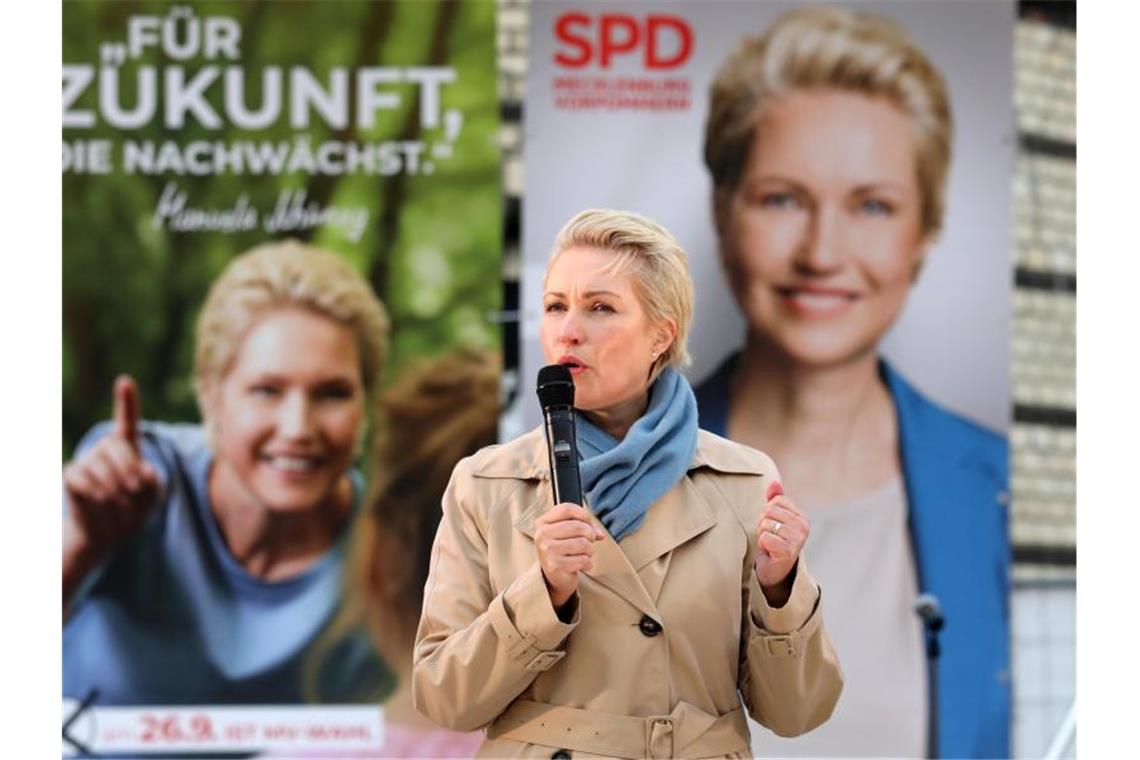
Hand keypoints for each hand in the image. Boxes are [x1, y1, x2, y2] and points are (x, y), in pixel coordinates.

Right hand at [63, 375, 159, 569]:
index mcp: (128, 448)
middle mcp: (105, 449)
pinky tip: (99, 501)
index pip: (127, 421)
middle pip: (117, 446)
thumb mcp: (152, 499)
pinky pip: (81, 476)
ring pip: (99, 463)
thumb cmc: (133, 511)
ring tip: (120, 503)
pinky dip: (94, 491)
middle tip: (134, 490)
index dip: (126, 402)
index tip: (124, 381)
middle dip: (129, 470)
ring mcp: (86, 460)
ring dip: (114, 486)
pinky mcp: (71, 475)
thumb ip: (154, 484)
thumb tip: (147, 470)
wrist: (106, 534)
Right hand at [533, 503, 604, 609]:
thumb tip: (599, 534)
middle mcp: (542, 535)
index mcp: (543, 522)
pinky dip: (587, 563)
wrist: (553, 577)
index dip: (583, 514)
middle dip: (590, 534)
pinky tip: (581, 565)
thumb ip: (583, 526)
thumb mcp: (567, 533)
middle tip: (590, 541)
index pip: (566, 509)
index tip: (589, 523)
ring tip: (584, 554)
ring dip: (589, 550)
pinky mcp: (555, 565)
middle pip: (577, 526)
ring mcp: (547, 550)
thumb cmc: (562, 550)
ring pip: (583, 543)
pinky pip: (583, 559)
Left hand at [754, 481, 808, 603]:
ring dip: (762, 535)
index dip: (768, 513)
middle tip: (770, 537)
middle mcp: (803, 527)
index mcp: (802, 517)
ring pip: (765, 524)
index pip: (776, 500)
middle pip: (769, 511)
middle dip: (763, 524)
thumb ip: (774, 499)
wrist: (773, 572)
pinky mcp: (788, 551)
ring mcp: (797, 539)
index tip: (773, 527)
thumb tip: (774, 482)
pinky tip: (769, 552)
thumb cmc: (773, 543)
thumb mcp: (774, 519)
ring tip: (770, 545)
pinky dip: (763, 545)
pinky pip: (765, 537)